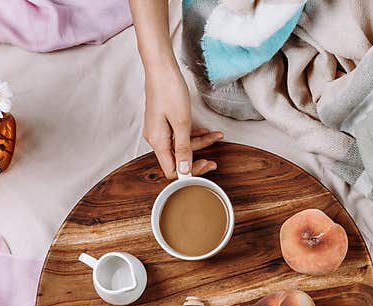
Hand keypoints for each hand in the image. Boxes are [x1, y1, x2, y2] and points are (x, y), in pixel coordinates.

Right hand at [142, 64, 222, 178]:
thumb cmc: (169, 91)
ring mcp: (160, 130)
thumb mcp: (181, 123)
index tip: (205, 165)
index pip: (172, 170)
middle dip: (198, 158)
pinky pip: (179, 134)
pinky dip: (193, 134)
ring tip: (216, 136)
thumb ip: (183, 149)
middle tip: (214, 160)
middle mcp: (156, 139)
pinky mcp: (164, 121)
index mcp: (157, 142)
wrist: (161, 67)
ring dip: (200, 143)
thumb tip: (184, 172)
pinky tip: (206, 131)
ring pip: (181, 145)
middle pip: (178, 159)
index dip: (189, 172)